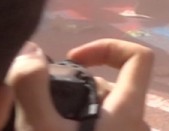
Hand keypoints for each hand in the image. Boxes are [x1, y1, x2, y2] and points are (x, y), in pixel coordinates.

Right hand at [8, 39, 153, 130]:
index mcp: (129, 110)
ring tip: (39, 119)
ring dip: (71, 108)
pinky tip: (48, 128)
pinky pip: (97, 127)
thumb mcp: (41, 129)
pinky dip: (75, 124)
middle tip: (41, 99)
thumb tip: (29, 52)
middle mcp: (134, 123)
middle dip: (76, 84)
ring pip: (101, 110)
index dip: (106, 46)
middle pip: (112, 85)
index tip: (71, 59)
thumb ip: (33, 87)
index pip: (139, 56)